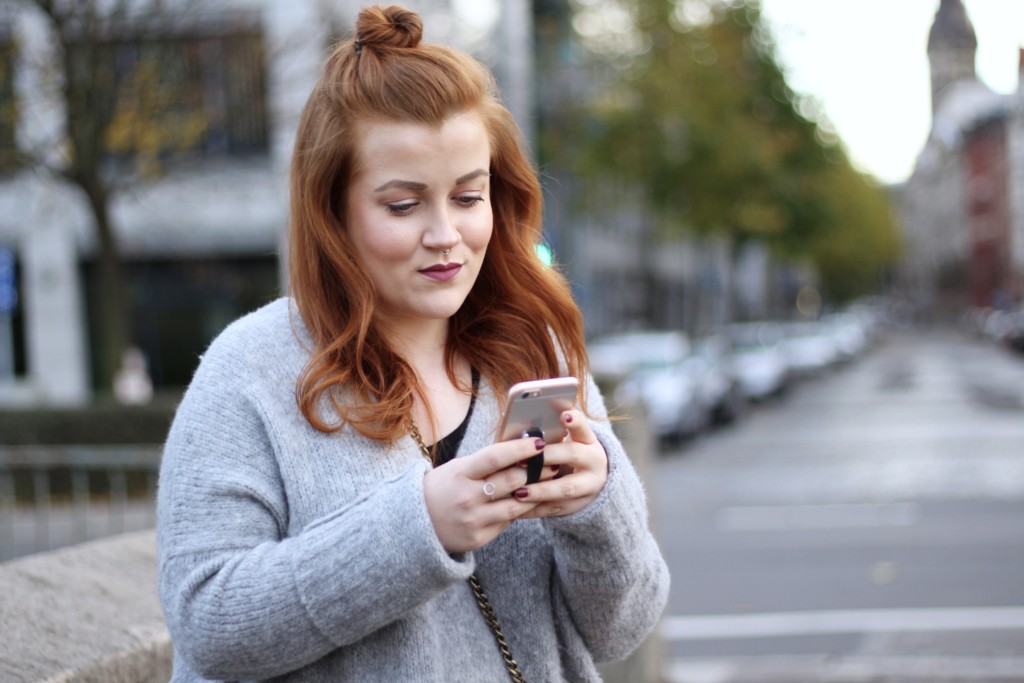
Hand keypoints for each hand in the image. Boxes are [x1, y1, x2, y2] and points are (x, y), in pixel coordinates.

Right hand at [423, 436, 546, 553]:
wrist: (415, 524)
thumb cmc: (442, 488)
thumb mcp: (457, 469)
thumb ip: (485, 462)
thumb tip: (520, 448)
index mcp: (460, 474)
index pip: (495, 457)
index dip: (520, 449)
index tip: (539, 442)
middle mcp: (467, 498)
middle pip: (511, 482)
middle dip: (535, 471)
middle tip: (551, 462)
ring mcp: (473, 520)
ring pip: (516, 506)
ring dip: (535, 494)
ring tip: (547, 483)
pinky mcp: (478, 538)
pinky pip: (507, 522)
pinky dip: (517, 511)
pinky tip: (526, 502)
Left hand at [517, 410, 607, 518]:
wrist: (592, 483)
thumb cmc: (568, 455)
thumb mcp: (569, 442)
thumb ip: (551, 434)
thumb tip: (520, 425)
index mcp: (589, 441)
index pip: (582, 428)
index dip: (574, 421)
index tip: (564, 415)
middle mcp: (593, 462)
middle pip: (573, 455)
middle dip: (548, 457)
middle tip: (523, 459)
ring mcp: (589, 486)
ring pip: (565, 489)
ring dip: (540, 491)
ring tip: (518, 493)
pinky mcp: (577, 506)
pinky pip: (554, 509)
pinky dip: (534, 509)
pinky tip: (516, 507)